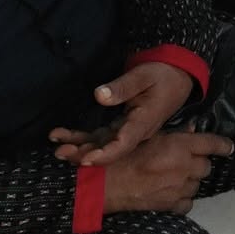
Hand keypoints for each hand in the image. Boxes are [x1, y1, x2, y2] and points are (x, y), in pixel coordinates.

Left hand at [51, 62, 194, 166]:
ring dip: (80, 147)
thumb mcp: (144, 75)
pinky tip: (64, 136)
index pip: (124, 143)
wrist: (177, 76)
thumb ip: (123, 86)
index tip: (85, 159)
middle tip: (60, 152)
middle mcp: (136, 132)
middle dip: (84, 153)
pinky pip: (101, 136)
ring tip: (57, 146)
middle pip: (109, 149)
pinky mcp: (123, 126)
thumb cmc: (162, 74)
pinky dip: (83, 138)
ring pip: (102, 144)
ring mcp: (129, 130)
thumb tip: (99, 95)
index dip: (105, 154)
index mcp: (144, 122)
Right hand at [102, 130, 234, 214]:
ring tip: (174, 178)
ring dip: (190, 181)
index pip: (212, 144)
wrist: (110, 183)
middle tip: (184, 162)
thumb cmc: (128, 154)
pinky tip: (172, 194)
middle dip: (198, 164)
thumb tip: (193, 129)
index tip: (229, 147)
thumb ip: (175, 133)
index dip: (223, 145)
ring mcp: (181, 188)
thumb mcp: (151, 136)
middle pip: (206, 166)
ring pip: (197, 184)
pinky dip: (183, 199)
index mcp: (182, 146)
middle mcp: (186, 167)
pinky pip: (187, 203)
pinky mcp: (172, 205)